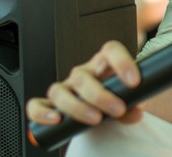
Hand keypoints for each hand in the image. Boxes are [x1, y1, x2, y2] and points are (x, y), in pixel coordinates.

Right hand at [25, 41, 143, 128]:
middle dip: (101, 95)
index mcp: (103, 65)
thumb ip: (133, 104)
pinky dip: (42, 112)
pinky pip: (36, 105)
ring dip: (77, 106)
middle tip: (117, 109)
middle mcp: (82, 73)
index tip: (134, 82)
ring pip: (59, 90)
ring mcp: (64, 87)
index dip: (122, 62)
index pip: (110, 50)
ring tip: (95, 119)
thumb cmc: (112, 98)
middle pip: (83, 76)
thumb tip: (136, 112)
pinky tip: (56, 120)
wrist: (97, 109)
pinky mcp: (49, 104)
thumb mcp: (126, 100)